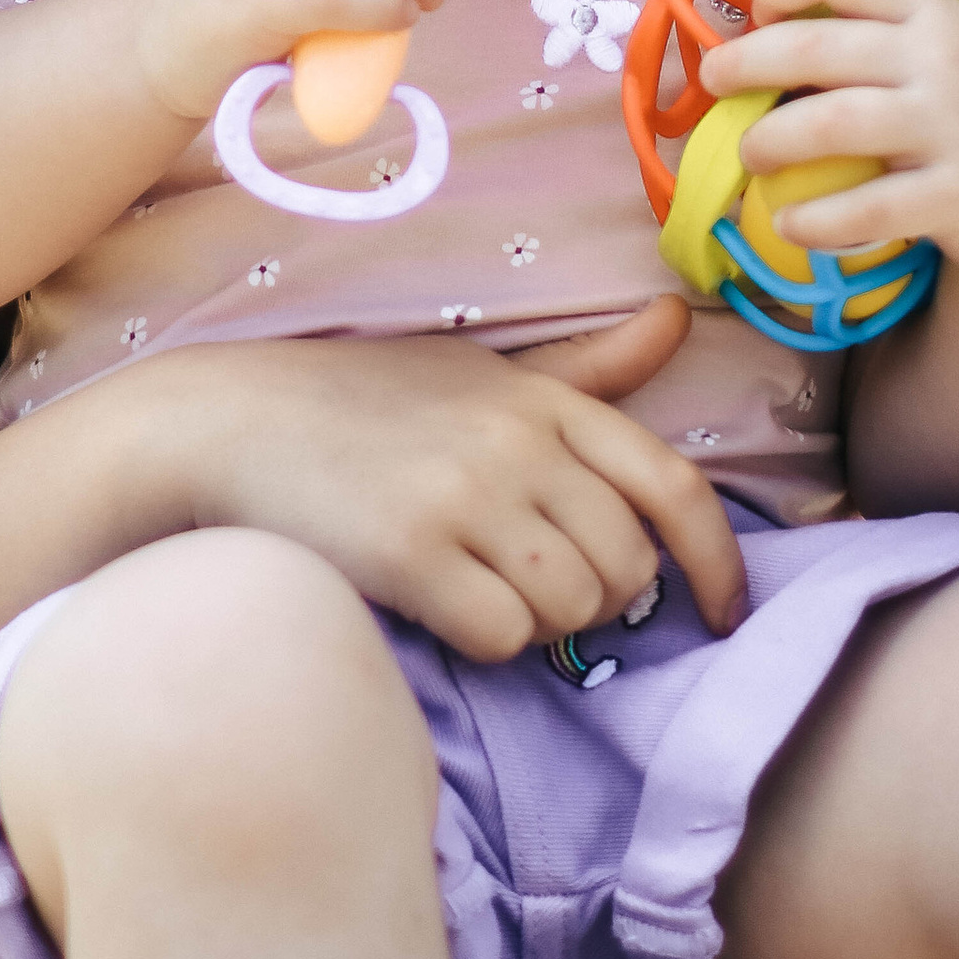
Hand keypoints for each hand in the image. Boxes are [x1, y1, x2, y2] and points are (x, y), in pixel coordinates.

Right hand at [163, 297, 748, 660]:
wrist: (231, 421)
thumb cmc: (363, 401)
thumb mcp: (479, 370)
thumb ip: (585, 367)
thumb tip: (676, 319)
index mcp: (543, 398)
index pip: (673, 486)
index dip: (718, 562)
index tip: (727, 615)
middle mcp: (516, 440)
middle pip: (626, 567)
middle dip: (594, 596)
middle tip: (527, 581)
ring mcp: (465, 493)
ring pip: (573, 608)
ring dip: (537, 620)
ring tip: (476, 582)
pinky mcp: (411, 550)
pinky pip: (505, 636)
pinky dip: (484, 639)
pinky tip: (438, 603)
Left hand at [699, 0, 958, 274]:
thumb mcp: (938, 48)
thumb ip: (871, 32)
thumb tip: (756, 33)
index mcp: (928, 10)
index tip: (758, 15)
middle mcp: (942, 58)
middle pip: (814, 48)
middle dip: (745, 64)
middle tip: (714, 84)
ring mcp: (953, 125)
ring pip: (830, 124)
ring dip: (768, 142)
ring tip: (750, 156)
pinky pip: (867, 208)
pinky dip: (814, 219)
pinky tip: (791, 222)